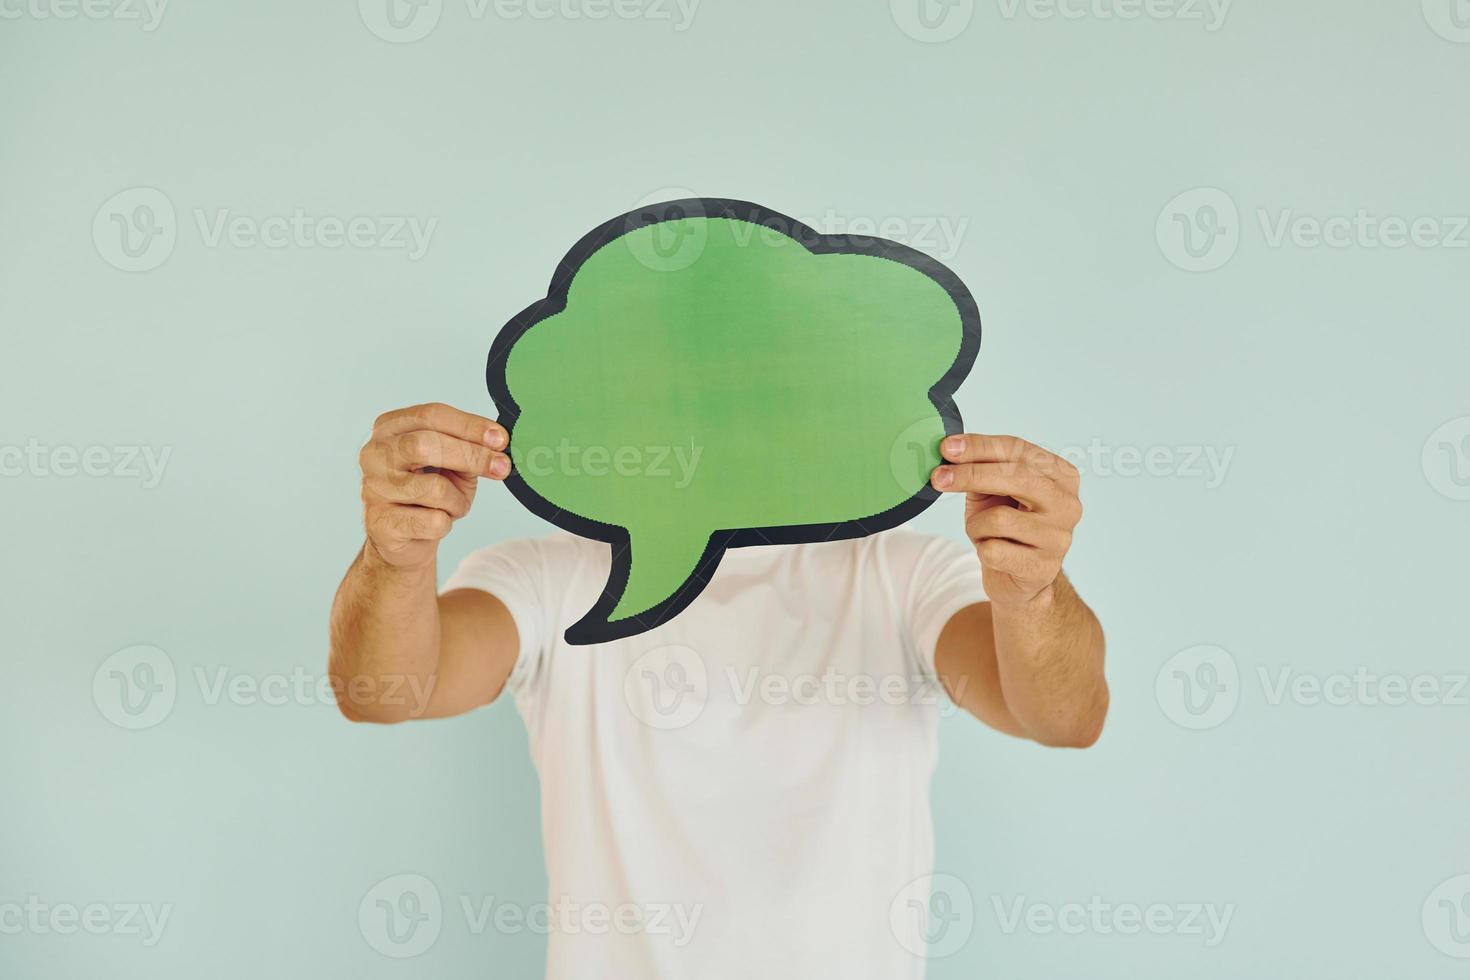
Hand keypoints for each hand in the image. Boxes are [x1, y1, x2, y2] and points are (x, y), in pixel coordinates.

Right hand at [358, 403, 509, 569]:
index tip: (500, 439)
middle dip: (471, 455)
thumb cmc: (430, 493)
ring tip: (454, 506)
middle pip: (425, 444)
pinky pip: (432, 522)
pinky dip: (446, 523)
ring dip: (458, 500)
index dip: (469, 425)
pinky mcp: (379, 522)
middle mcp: (374, 453)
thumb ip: (470, 448)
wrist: (404, 537)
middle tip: (501, 467)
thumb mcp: (453, 463)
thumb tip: (498, 443)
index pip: (431, 415)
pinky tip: (436, 523)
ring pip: (433, 488)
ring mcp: (373, 487)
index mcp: (391, 427)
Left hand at [930, 434, 1082, 607]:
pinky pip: (993, 551)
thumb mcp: (994, 491)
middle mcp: (1068, 504)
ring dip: (976, 524)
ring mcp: (1059, 538)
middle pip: (1014, 477)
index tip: (947, 447)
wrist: (1018, 578)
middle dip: (970, 474)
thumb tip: (950, 450)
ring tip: (981, 532)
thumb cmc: (1005, 527)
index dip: (980, 446)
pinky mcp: (1042, 568)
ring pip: (999, 519)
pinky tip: (992, 552)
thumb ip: (981, 468)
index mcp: (1061, 476)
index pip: (1018, 450)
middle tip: (938, 477)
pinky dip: (981, 549)